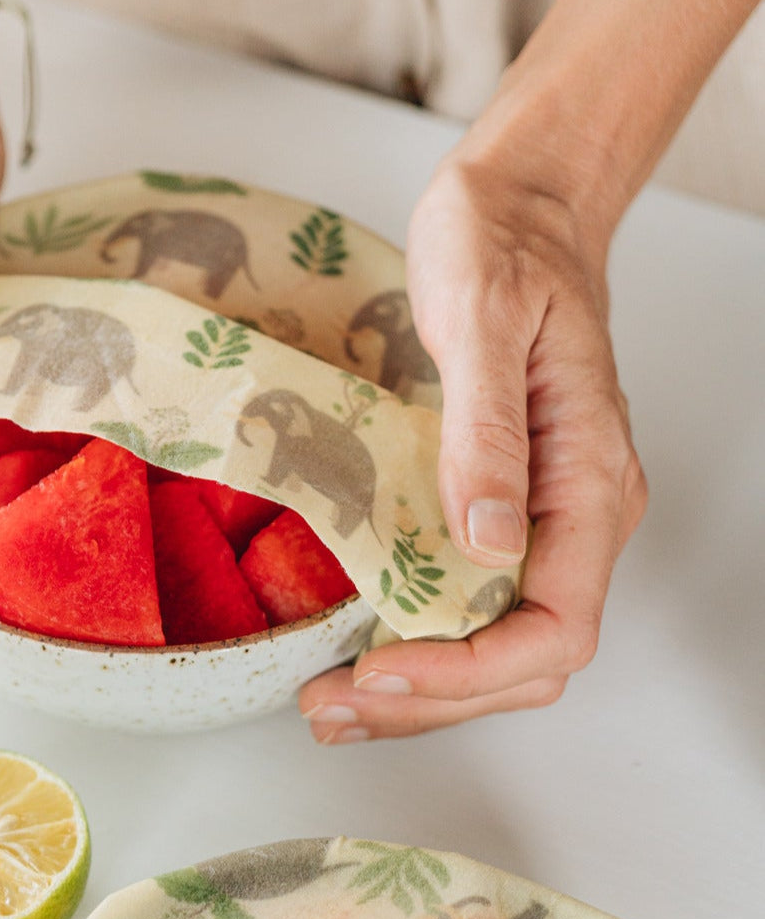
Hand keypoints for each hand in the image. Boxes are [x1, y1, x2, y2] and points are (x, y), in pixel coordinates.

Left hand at [299, 150, 646, 740]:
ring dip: (415, 693)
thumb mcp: (484, 322)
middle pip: (522, 662)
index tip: (380, 668)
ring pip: (494, 649)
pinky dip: (414, 651)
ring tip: (329, 707)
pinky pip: (468, 608)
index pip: (554, 627)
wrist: (517, 210)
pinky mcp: (496, 514)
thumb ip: (487, 433)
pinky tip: (355, 664)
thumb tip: (488, 542)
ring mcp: (538, 521)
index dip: (468, 670)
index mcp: (589, 483)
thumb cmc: (504, 247)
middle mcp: (573, 519)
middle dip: (427, 699)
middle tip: (329, 707)